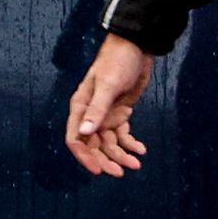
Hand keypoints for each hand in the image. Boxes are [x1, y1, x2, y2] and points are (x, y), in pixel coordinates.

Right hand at [64, 34, 156, 176]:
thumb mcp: (108, 85)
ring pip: (110, 142)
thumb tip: (84, 133)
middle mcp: (91, 114)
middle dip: (106, 159)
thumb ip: (97, 110)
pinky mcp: (120, 112)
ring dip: (121, 154)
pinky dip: (131, 143)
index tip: (99, 170)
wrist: (137, 46)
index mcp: (81, 107)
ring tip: (136, 163)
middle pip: (94, 145)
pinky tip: (141, 149)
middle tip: (121, 172)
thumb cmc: (117, 61)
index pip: (76, 139)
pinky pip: (123, 134)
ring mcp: (106, 114)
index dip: (85, 156)